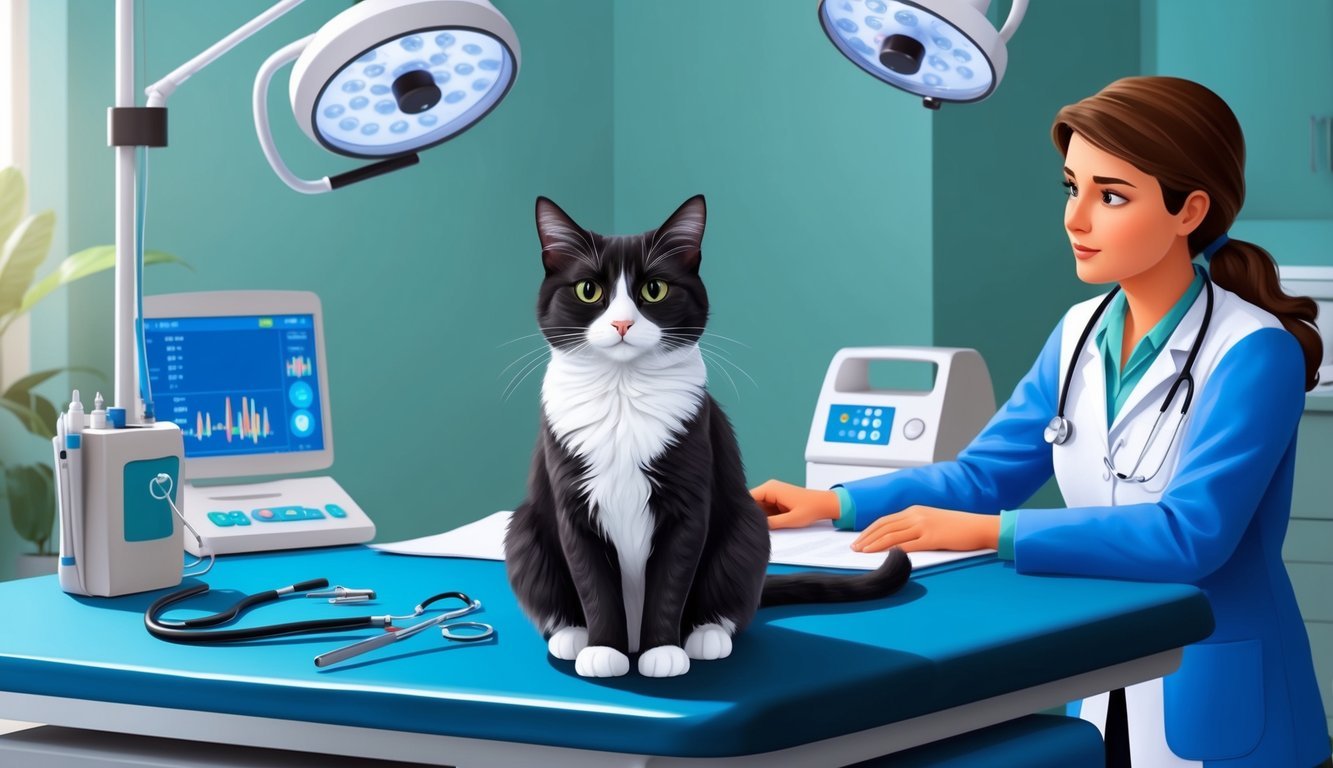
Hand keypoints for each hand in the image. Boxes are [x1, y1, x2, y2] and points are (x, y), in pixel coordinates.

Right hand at [750, 479, 839, 528]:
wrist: (824, 504)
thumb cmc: (811, 509)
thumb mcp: (790, 520)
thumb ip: (771, 524)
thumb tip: (756, 526)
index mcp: (770, 488)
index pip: (748, 498)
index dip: (745, 511)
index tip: (745, 523)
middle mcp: (769, 488)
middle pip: (751, 503)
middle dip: (753, 515)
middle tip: (757, 528)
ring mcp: (772, 494)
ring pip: (757, 507)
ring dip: (760, 517)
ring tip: (767, 526)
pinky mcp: (776, 500)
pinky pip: (765, 509)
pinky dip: (766, 517)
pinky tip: (772, 524)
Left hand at [851, 506, 999, 552]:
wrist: (978, 526)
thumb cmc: (957, 527)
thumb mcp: (931, 520)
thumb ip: (914, 526)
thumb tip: (897, 539)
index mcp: (914, 510)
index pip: (885, 520)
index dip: (869, 530)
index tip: (859, 540)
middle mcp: (916, 515)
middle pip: (884, 527)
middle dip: (867, 538)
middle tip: (854, 548)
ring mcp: (924, 526)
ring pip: (892, 535)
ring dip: (875, 544)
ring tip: (863, 552)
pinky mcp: (933, 538)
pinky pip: (909, 545)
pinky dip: (894, 550)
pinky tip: (885, 556)